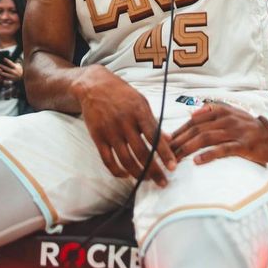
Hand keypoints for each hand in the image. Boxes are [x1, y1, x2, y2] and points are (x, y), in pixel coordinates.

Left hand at [0, 58, 23, 82]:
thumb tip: (7, 57)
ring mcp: (13, 76)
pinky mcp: (11, 80)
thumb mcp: (17, 65)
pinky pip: (6, 78)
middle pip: (7, 69)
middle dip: (2, 66)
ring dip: (1, 72)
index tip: (3, 58)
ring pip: (6, 74)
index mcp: (16, 67)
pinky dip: (2, 77)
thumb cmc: (17, 68)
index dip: (7, 61)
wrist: (21, 76)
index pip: (11, 63)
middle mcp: (15, 72)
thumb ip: (12, 62)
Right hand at [76, 65, 175, 186]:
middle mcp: (124, 122)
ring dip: (138, 174)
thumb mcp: (141, 101)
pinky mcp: (97, 137)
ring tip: (147, 180)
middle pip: (141, 152)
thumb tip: (169, 139)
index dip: (165, 153)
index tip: (173, 167)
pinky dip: (117, 171)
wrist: (94, 86)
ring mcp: (110, 131)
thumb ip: (153, 121)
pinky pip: (108, 160)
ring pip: (126, 160)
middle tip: (163, 182)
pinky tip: (126, 175)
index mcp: (139, 111)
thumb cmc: (121, 93)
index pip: (155, 137)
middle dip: (154, 170)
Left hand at [170, 102, 267, 165]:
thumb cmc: (249, 126)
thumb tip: (192, 114)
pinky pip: (223, 150)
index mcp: (221, 112)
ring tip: (176, 158)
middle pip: (197, 130)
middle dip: (179, 142)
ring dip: (188, 149)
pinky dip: (208, 155)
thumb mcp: (231, 113)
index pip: (194, 121)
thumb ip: (212, 111)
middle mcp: (226, 120)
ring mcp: (234, 132)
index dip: (179, 131)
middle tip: (166, 153)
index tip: (166, 142)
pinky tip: (197, 161)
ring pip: (206, 139)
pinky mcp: (242, 145)